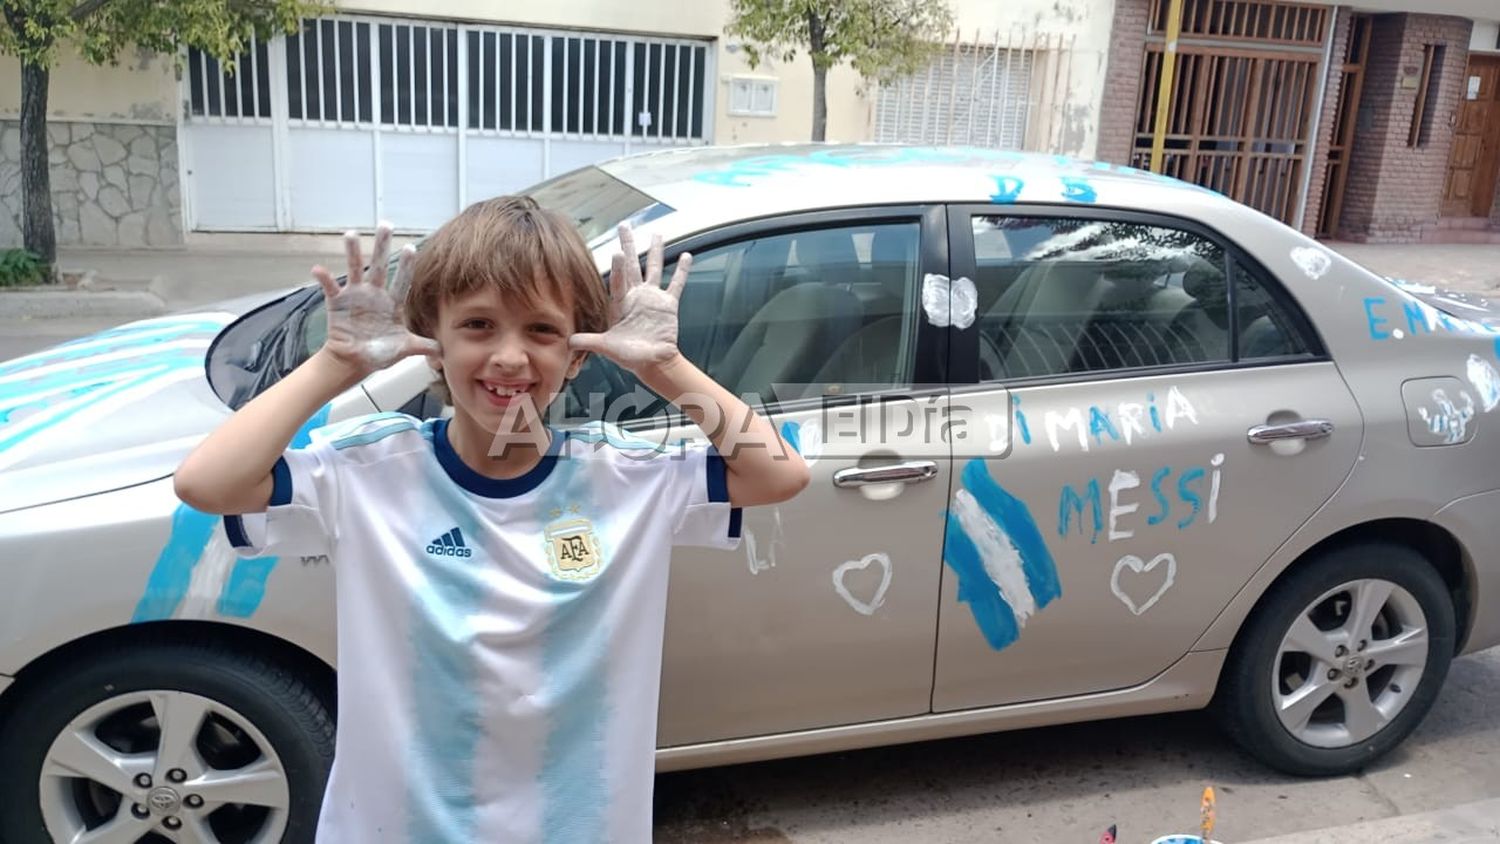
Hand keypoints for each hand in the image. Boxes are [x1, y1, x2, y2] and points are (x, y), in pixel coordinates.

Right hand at [312, 222, 440, 374]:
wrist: (356, 361)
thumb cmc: (380, 352)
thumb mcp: (405, 349)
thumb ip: (424, 347)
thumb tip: (446, 351)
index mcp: (392, 303)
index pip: (402, 281)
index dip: (406, 266)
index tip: (411, 248)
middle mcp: (375, 294)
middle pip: (379, 266)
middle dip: (382, 246)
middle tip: (385, 224)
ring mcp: (355, 296)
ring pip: (355, 269)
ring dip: (353, 252)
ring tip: (351, 234)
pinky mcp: (338, 303)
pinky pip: (330, 288)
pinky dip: (324, 279)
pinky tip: (318, 269)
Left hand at [568, 224, 690, 372]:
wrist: (652, 363)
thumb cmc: (629, 356)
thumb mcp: (607, 348)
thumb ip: (589, 342)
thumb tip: (568, 341)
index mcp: (620, 304)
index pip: (618, 281)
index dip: (618, 268)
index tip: (618, 251)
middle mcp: (635, 296)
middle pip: (632, 265)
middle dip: (629, 245)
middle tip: (624, 226)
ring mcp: (652, 298)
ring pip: (654, 268)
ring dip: (655, 251)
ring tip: (657, 234)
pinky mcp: (668, 304)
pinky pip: (676, 284)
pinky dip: (682, 271)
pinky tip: (686, 255)